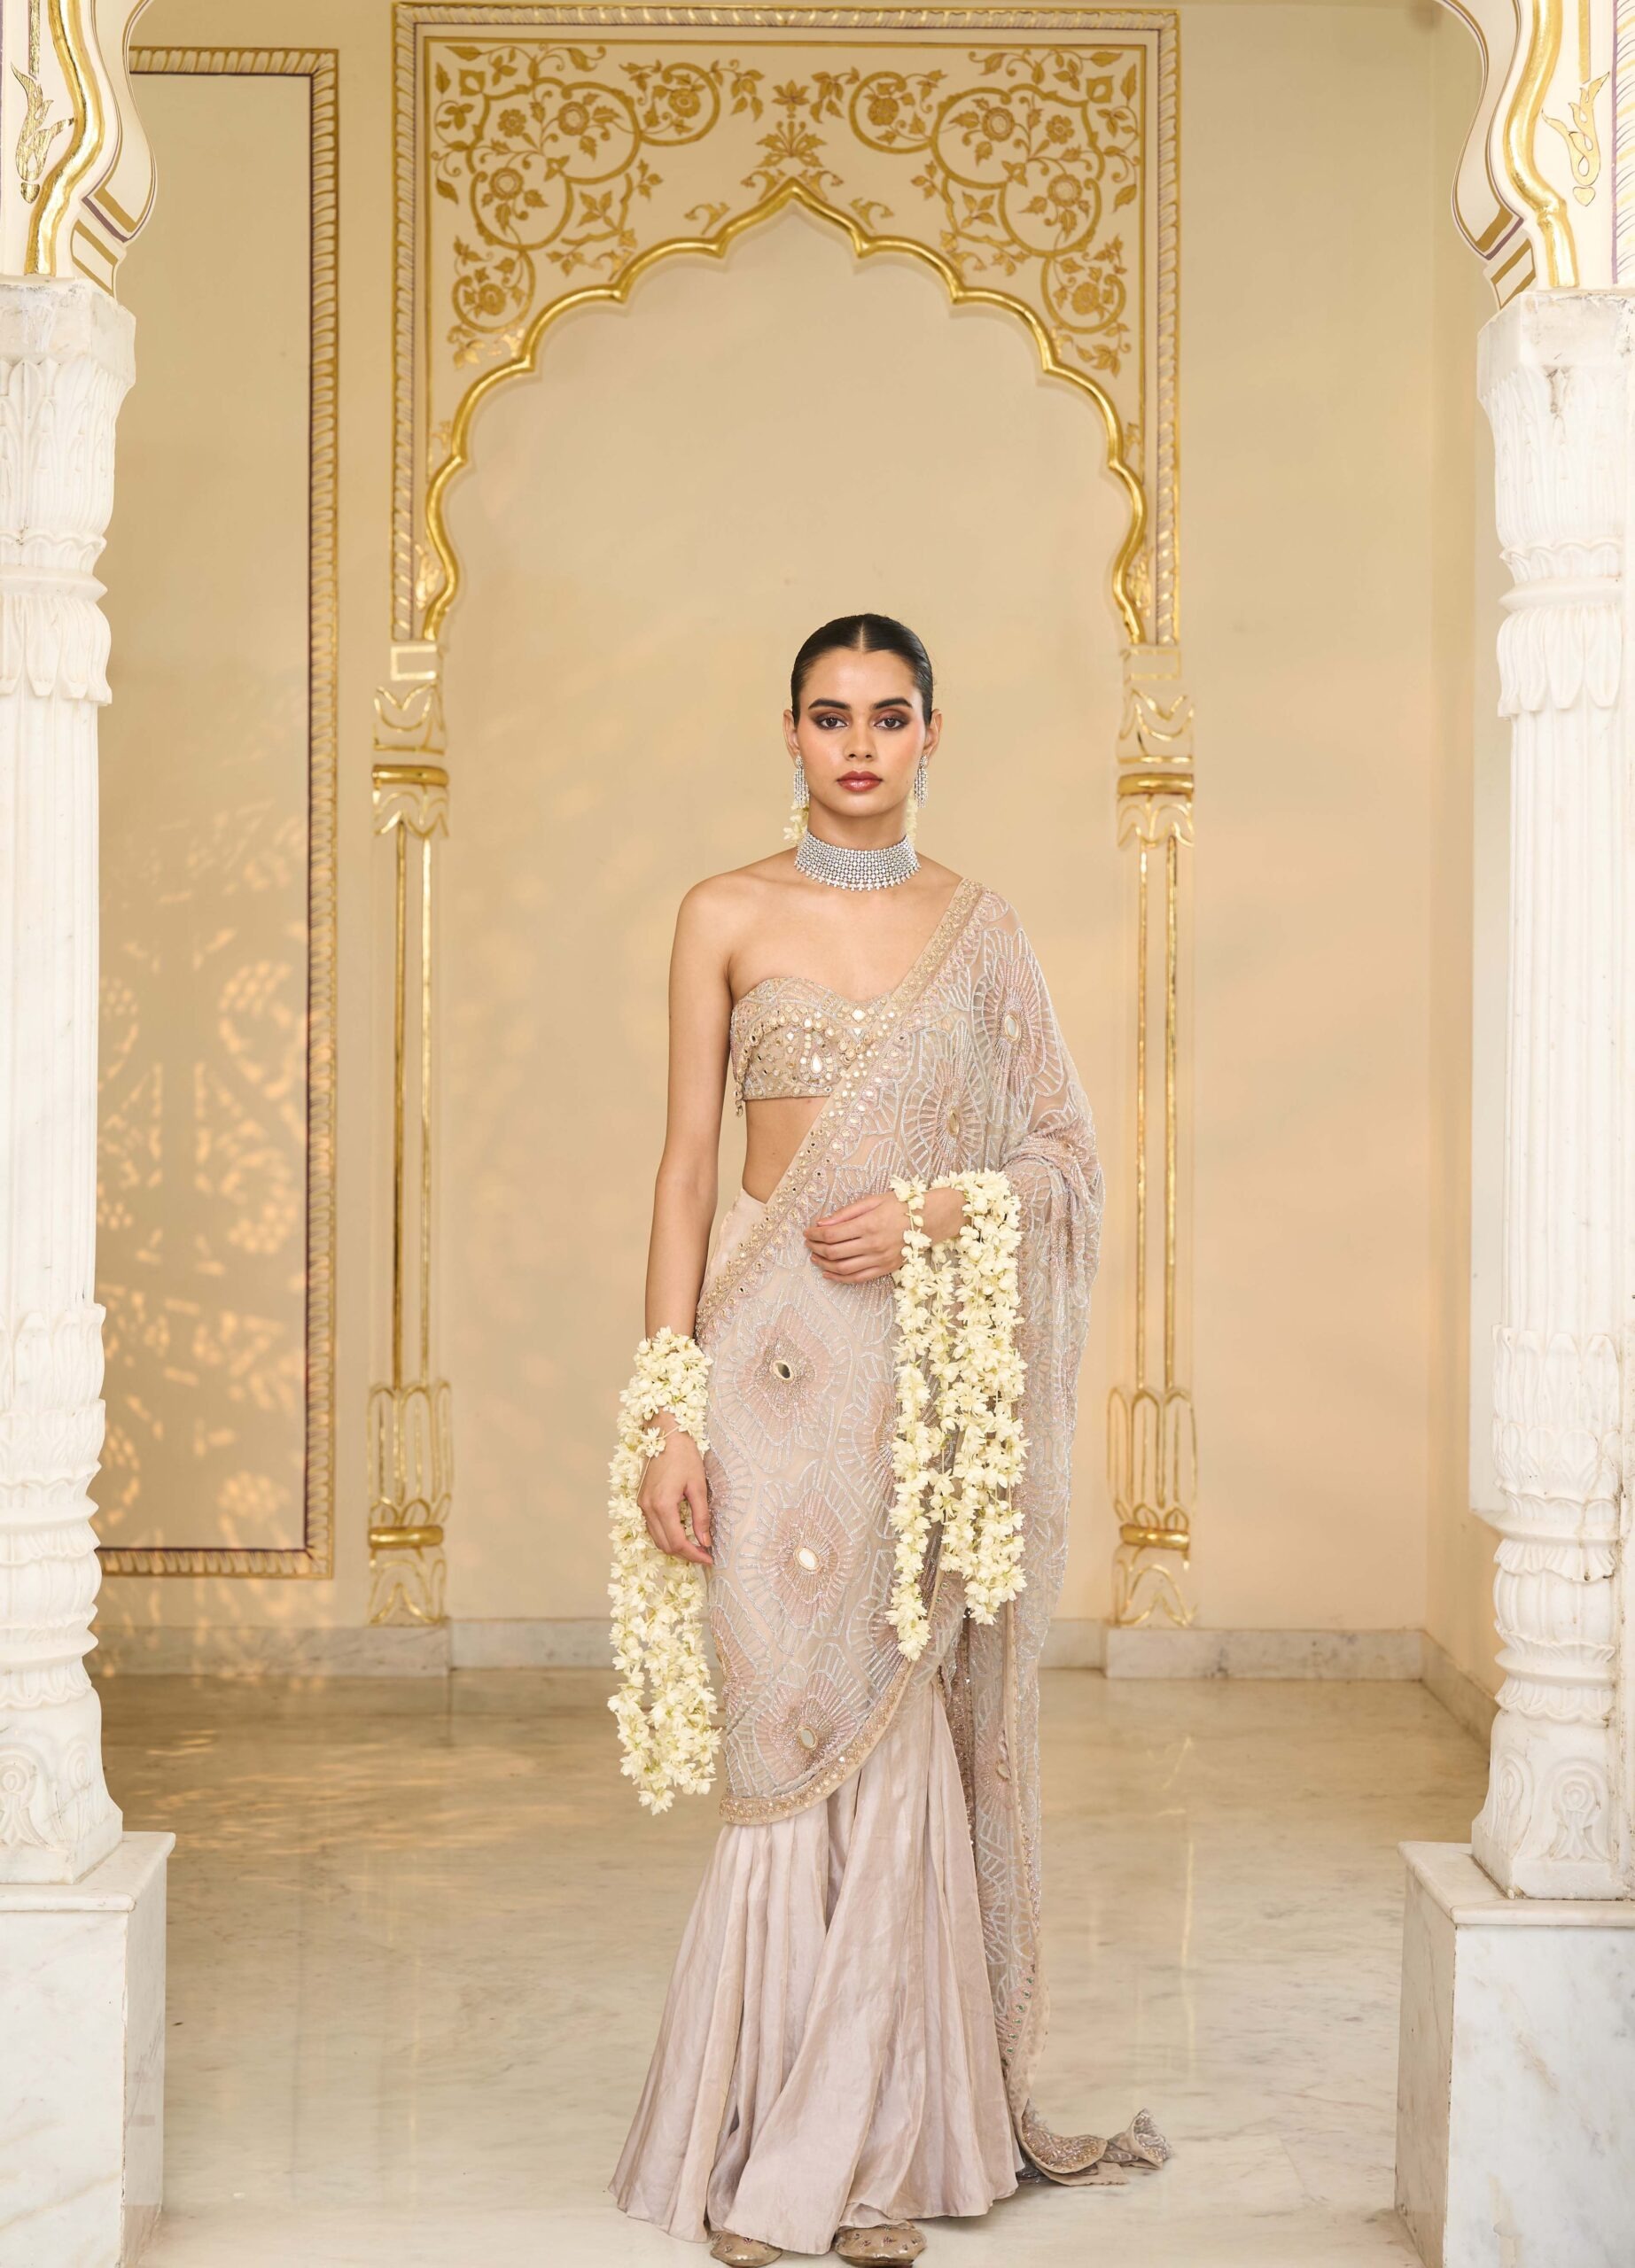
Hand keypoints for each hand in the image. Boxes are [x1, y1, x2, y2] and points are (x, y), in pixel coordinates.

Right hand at [637, 1412, 711, 1565]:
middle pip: (664, 1545)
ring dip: (674, 1546)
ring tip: (695, 1545)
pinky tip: (681, 1531)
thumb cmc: (684, 1455)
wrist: (665, 1434)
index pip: (677, 1543)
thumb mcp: (698, 1486)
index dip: (694, 1555)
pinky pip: (652, 1527)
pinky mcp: (641, 1500)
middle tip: (704, 1553)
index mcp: (662, 1505)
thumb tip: (705, 1541)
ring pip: (656, 1538)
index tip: (709, 1558)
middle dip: (685, 1554)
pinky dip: (666, 1535)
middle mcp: (647, 1508)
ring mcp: (641, 1504)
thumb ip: (701, 1516)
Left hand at [804, 1186, 964, 1282]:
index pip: (831, 1234)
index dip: (814, 1234)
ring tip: (815, 1257)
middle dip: (816, 1248)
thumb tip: (822, 1223)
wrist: (930, 1219)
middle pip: (834, 1252)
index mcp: (868, 1224)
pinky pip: (858, 1278)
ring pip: (843, 1268)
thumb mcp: (872, 1201)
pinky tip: (828, 1273)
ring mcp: (879, 1259)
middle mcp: (873, 1244)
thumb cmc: (900, 1206)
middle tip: (809, 1243)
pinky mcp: (885, 1269)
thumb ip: (846, 1213)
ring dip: (824, 1264)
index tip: (807, 1232)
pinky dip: (840, 1278)